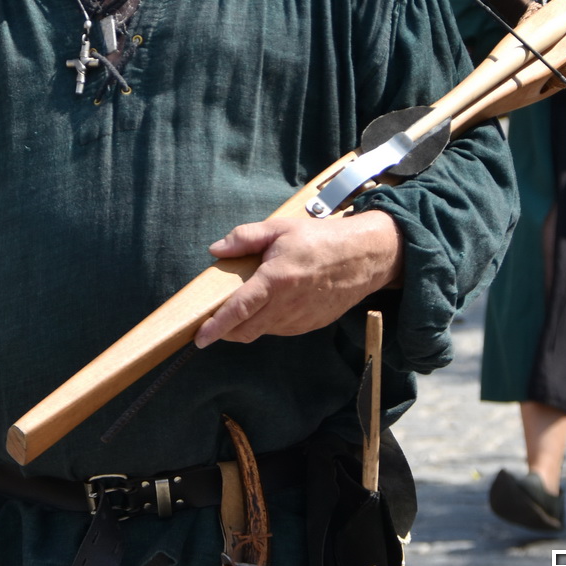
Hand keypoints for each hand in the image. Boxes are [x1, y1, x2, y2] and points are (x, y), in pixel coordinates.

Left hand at [196, 209, 403, 347]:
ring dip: (247, 326)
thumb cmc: (321, 239)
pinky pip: (280, 330)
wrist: (364, 257)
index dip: (216, 326)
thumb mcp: (281, 228)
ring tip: (244, 306)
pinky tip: (270, 305)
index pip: (239, 310)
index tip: (200, 338)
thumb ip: (245, 237)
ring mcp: (300, 319)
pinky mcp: (311, 325)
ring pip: (262, 332)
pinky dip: (268, 323)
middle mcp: (287, 306)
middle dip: (225, 332)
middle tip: (212, 323)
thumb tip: (217, 249)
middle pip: (246, 330)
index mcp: (276, 280)